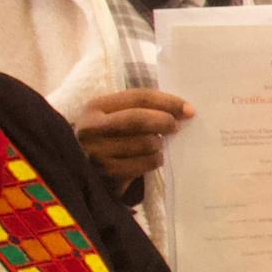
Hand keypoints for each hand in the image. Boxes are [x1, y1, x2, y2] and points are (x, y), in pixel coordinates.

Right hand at [76, 88, 191, 183]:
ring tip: (156, 145)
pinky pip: (144, 164)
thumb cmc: (107, 138)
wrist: (82, 170)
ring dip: (159, 144)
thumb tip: (183, 109)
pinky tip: (152, 158)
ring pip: (145, 143)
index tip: (188, 109)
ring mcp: (97, 153)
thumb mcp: (113, 117)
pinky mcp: (107, 174)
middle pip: (139, 119)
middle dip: (165, 121)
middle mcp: (92, 128)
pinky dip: (155, 160)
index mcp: (95, 107)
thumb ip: (140, 109)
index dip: (167, 102)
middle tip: (176, 127)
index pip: (138, 97)